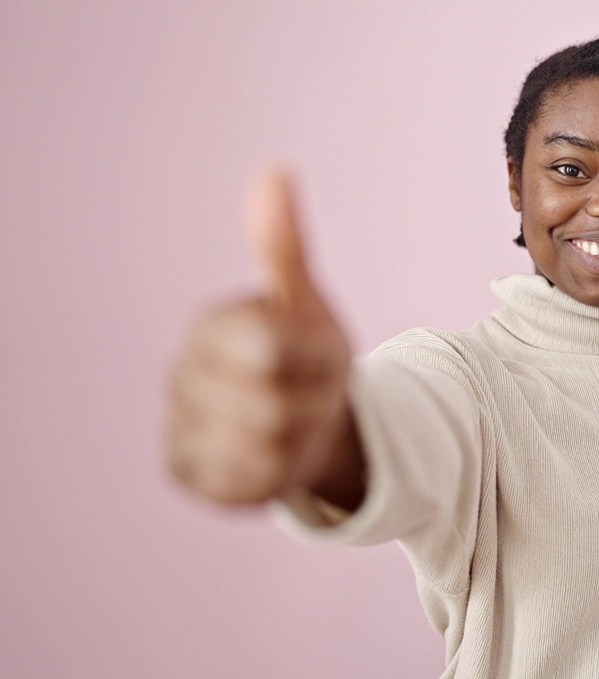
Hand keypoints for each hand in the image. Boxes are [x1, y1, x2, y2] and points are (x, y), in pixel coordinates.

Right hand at [166, 169, 359, 506]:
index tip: (321, 355)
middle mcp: (180, 374)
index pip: (270, 348)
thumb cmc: (308, 354)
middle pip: (271, 405)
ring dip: (301, 439)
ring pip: (263, 449)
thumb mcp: (307, 304)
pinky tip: (279, 455)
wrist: (306, 420)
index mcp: (210, 324)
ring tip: (299, 424)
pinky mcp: (186, 474)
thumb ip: (284, 247)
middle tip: (314, 395)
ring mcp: (177, 426)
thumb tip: (274, 171)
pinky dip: (278, 475)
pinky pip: (246, 487)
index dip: (315, 359)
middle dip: (312, 403)